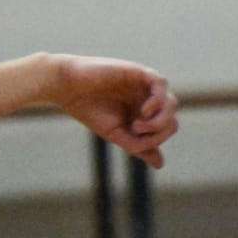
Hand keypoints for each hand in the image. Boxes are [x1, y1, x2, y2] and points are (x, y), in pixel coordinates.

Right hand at [48, 55, 179, 168]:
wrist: (65, 87)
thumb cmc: (88, 109)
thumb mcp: (116, 134)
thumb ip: (139, 146)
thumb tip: (160, 165)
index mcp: (144, 113)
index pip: (167, 128)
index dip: (158, 139)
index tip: (135, 143)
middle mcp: (148, 99)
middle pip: (172, 118)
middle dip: (160, 131)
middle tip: (136, 131)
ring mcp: (144, 85)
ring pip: (171, 103)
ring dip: (160, 120)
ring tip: (138, 124)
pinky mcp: (138, 72)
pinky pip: (161, 84)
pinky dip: (158, 101)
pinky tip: (144, 111)